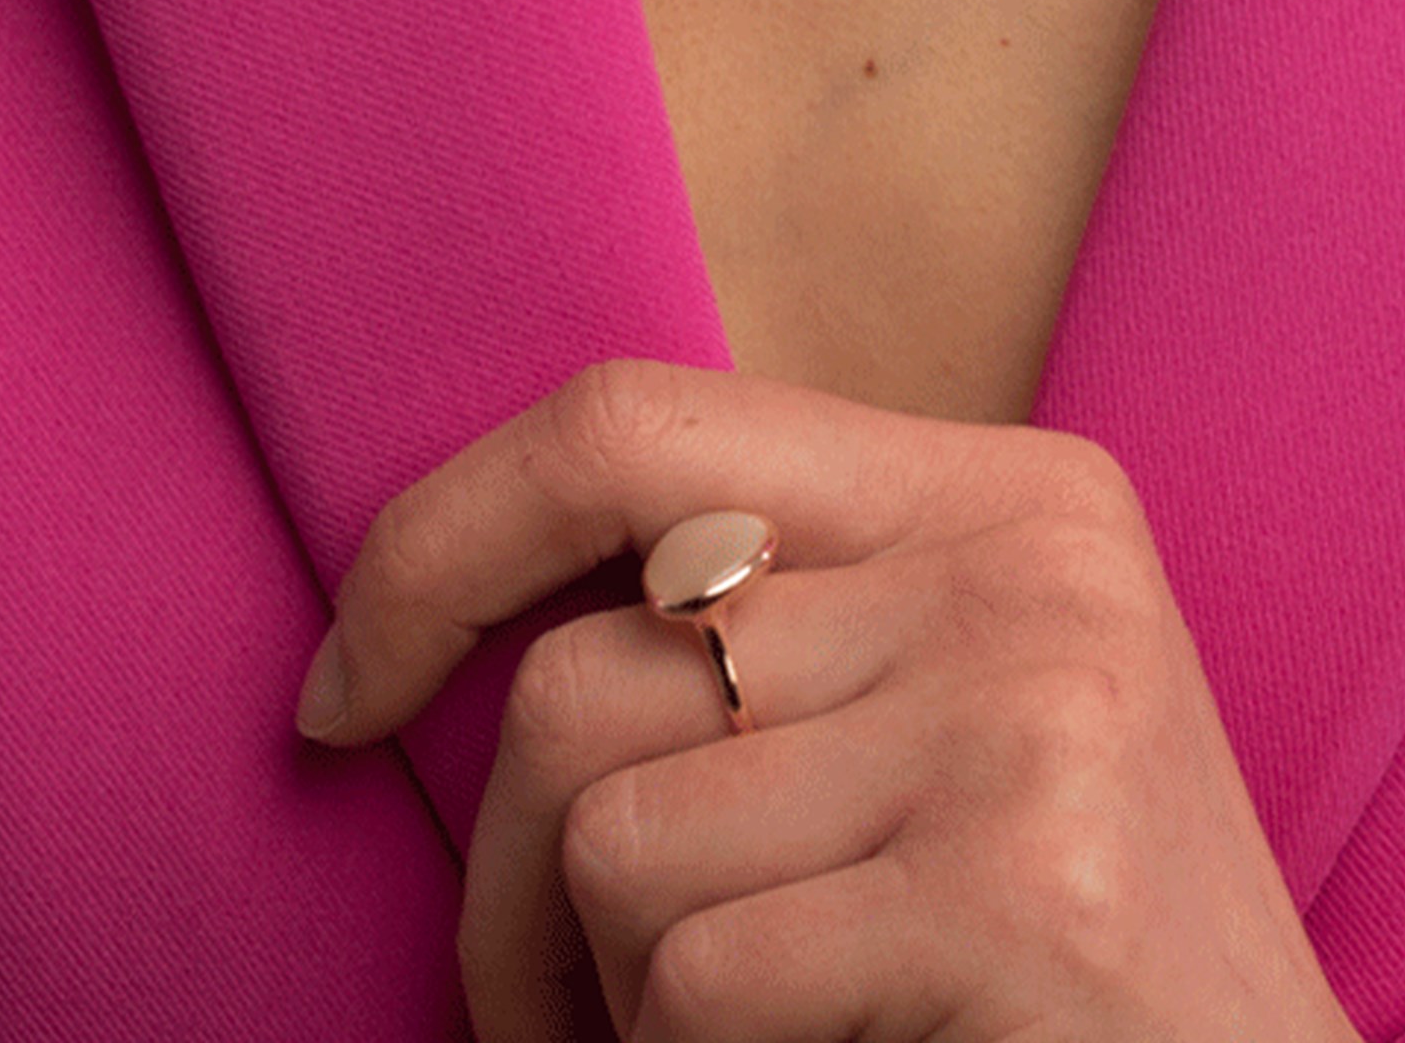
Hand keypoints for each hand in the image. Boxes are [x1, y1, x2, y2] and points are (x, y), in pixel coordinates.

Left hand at [298, 358, 1359, 1042]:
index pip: (628, 423)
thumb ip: (766, 635)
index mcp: (1004, 491)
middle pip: (584, 674)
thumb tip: (424, 632)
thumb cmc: (1062, 972)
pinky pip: (693, 978)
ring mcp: (1035, 709)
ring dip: (609, 1010)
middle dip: (495, 887)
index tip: (342, 686)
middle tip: (540, 1020)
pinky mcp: (1025, 884)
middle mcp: (1026, 562)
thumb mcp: (945, 725)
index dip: (438, 540)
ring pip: (613, 845)